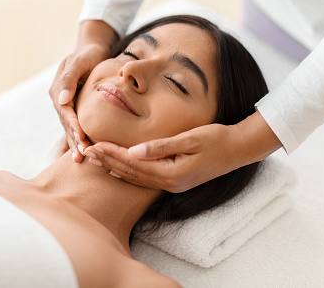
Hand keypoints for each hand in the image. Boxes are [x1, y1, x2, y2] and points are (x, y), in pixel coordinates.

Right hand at [49, 20, 117, 161]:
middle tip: (83, 154)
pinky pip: (74, 128)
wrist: (91, 52)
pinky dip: (74, 142)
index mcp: (59, 91)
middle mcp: (60, 102)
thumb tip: (62, 99)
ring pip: (69, 129)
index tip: (82, 136)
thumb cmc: (86, 55)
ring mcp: (66, 108)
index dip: (73, 124)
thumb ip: (69, 78)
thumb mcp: (78, 61)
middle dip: (74, 140)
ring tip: (81, 160)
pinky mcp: (75, 111)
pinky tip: (76, 157)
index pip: (65, 111)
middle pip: (67, 124)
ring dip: (74, 144)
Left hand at [84, 112, 281, 192]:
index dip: (111, 154)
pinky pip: (144, 178)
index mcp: (171, 173)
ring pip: (135, 177)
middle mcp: (169, 183)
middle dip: (107, 161)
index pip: (132, 164)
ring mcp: (172, 184)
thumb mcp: (191, 139)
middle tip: (85, 152)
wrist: (239, 150)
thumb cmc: (217, 139)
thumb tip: (133, 151)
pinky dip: (128, 172)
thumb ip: (161, 147)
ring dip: (114, 167)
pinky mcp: (175, 180)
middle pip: (130, 173)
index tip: (93, 144)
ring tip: (94, 160)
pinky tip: (116, 168)